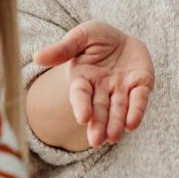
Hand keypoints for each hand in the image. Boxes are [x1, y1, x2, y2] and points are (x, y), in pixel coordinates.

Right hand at [33, 22, 153, 147]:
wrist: (122, 39)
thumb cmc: (97, 39)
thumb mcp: (80, 36)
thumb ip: (63, 49)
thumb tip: (37, 57)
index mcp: (83, 79)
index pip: (80, 95)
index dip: (81, 106)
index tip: (82, 118)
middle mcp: (102, 90)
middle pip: (99, 109)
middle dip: (98, 124)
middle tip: (96, 141)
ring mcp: (122, 90)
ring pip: (118, 109)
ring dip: (115, 124)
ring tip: (113, 137)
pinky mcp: (141, 86)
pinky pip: (139, 100)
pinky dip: (137, 111)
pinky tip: (132, 124)